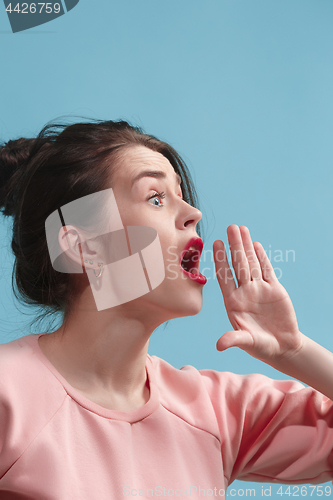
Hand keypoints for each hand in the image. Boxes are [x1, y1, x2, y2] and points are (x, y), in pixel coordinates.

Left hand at [213, 225, 302, 367]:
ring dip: (246, 246)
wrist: (283, 347)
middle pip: (238, 264)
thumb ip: (234, 339)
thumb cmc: (261, 347)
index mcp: (233, 302)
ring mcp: (259, 289)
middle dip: (234, 246)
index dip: (220, 260)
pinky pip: (267, 270)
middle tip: (230, 227)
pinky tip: (255, 244)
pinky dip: (262, 257)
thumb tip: (219, 345)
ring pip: (252, 263)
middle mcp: (244, 292)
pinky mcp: (274, 289)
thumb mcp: (247, 343)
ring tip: (241, 229)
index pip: (224, 276)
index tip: (215, 243)